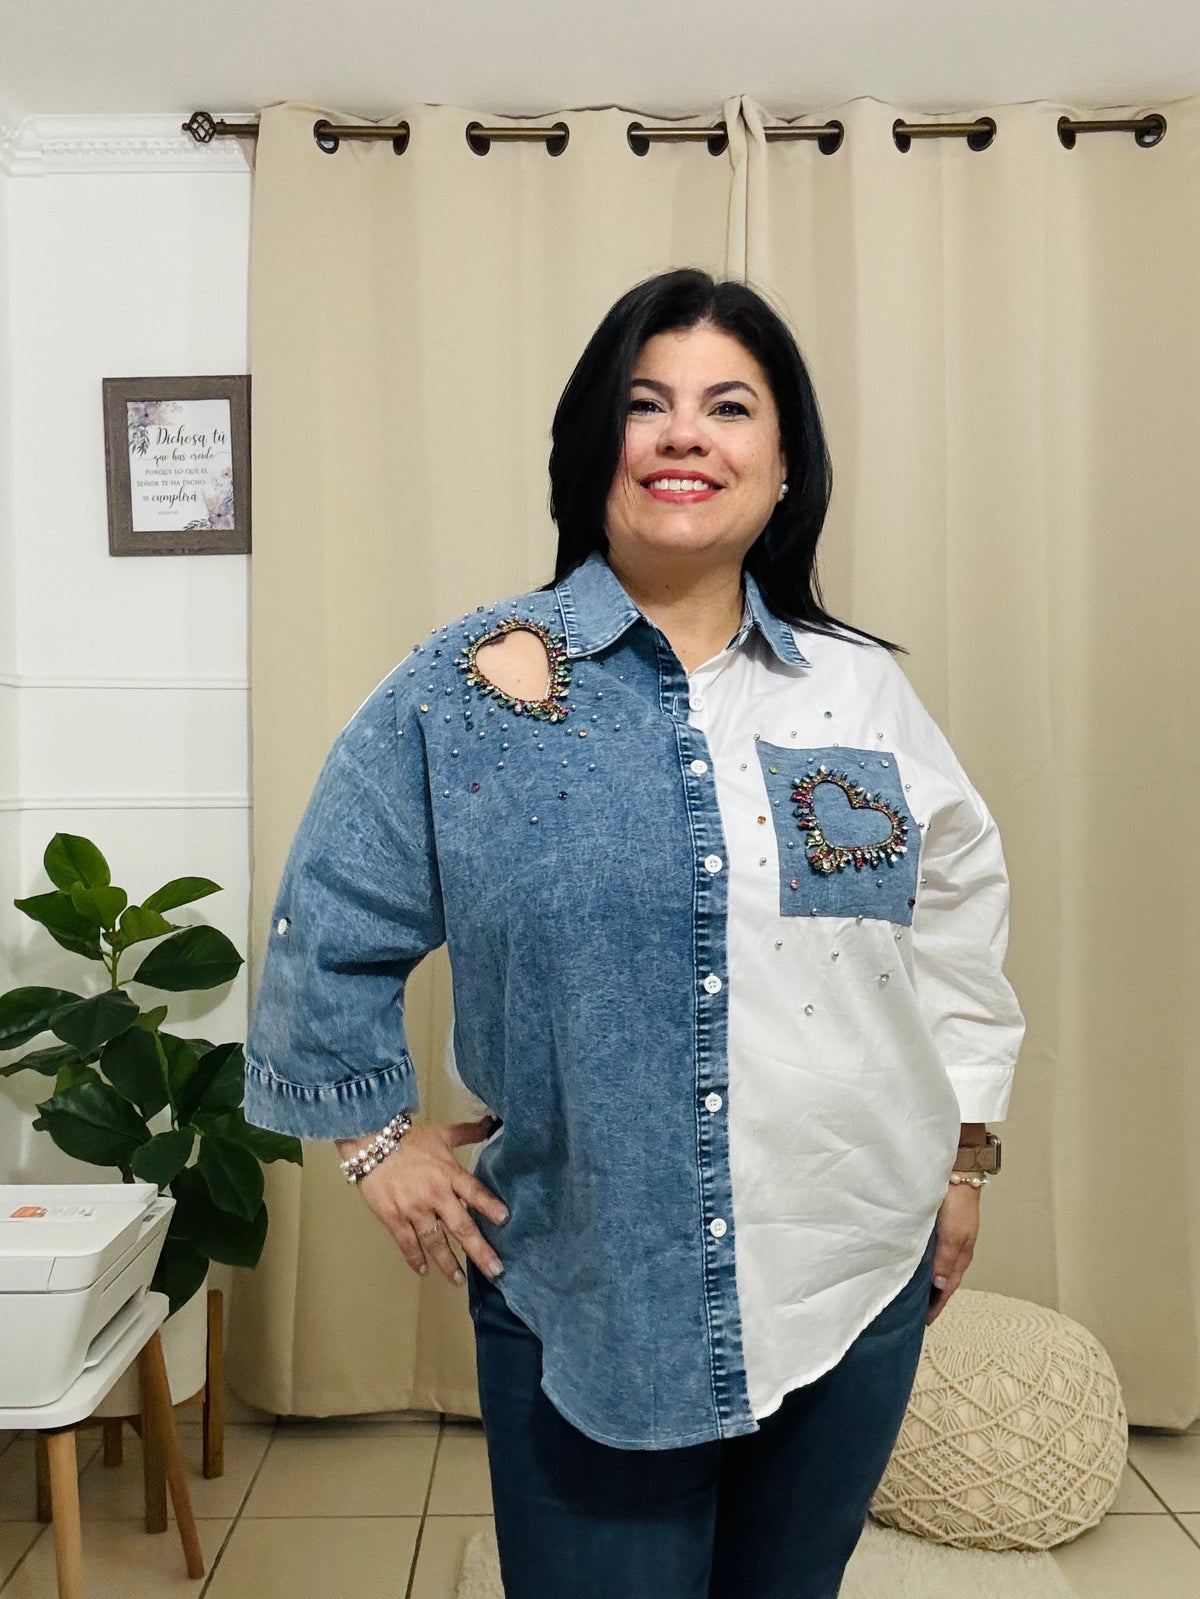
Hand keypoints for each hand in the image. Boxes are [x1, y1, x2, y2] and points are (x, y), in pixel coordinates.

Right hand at [336, 1115, 507, 1285]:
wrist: (371, 1143)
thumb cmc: (410, 1139)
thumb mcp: (442, 1133)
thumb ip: (468, 1132)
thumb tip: (492, 1122)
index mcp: (449, 1174)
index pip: (475, 1192)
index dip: (490, 1205)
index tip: (505, 1220)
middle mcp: (435, 1194)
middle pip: (461, 1226)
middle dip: (479, 1250)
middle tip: (495, 1270)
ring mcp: (414, 1209)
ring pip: (435, 1241)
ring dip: (448, 1263)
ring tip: (459, 1281)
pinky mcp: (394, 1218)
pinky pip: (407, 1242)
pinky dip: (415, 1258)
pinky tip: (423, 1271)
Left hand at [925, 1182, 980, 1325]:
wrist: (959, 1174)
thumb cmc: (958, 1204)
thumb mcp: (952, 1235)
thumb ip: (945, 1260)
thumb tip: (938, 1286)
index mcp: (960, 1256)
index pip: (947, 1288)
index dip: (937, 1304)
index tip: (926, 1320)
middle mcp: (955, 1250)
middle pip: (944, 1280)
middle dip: (934, 1297)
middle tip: (918, 1311)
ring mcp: (949, 1239)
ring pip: (938, 1267)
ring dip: (929, 1281)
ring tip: (915, 1292)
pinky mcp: (940, 1228)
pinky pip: (933, 1253)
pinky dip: (926, 1264)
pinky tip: (915, 1264)